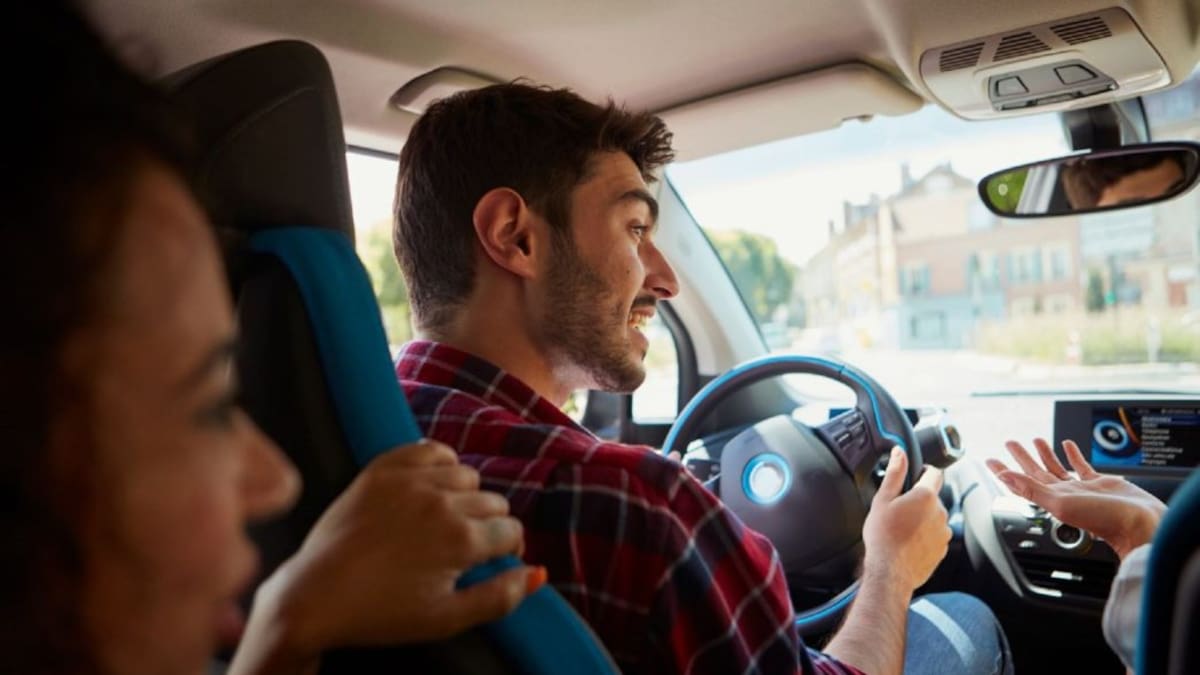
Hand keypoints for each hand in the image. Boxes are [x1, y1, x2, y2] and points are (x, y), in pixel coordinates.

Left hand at [242, 441, 544, 668]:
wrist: (314, 596)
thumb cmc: (381, 614)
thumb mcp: (447, 619)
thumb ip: (500, 597)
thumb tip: (539, 573)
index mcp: (462, 540)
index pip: (512, 531)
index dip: (508, 549)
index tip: (491, 560)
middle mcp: (442, 502)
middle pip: (493, 501)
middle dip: (488, 525)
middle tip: (464, 547)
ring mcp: (411, 480)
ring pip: (466, 475)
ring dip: (465, 496)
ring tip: (444, 520)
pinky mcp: (382, 469)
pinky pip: (429, 449)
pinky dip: (438, 463)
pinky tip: (429, 487)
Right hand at [861, 447, 950, 591]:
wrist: (890, 572)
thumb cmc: (883, 537)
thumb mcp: (883, 500)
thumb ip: (894, 473)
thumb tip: (899, 452)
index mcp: (926, 496)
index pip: (934, 473)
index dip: (924, 471)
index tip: (915, 475)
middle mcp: (940, 512)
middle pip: (932, 497)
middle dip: (919, 500)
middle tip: (899, 509)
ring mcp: (944, 532)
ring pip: (934, 517)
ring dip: (923, 519)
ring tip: (902, 529)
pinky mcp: (943, 549)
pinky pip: (935, 536)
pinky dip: (925, 536)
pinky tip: (908, 542)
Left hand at [986, 438, 1165, 559]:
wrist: (1139, 523)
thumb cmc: (1103, 520)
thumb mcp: (1059, 503)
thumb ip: (1031, 489)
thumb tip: (1005, 477)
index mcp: (1051, 498)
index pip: (1020, 482)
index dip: (1004, 471)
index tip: (990, 461)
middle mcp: (1064, 493)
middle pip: (1036, 471)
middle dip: (1022, 457)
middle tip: (1010, 442)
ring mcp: (1081, 487)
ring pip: (1057, 467)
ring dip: (1045, 453)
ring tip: (1035, 439)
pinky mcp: (1100, 483)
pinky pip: (1082, 466)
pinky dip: (1073, 454)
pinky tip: (1068, 445)